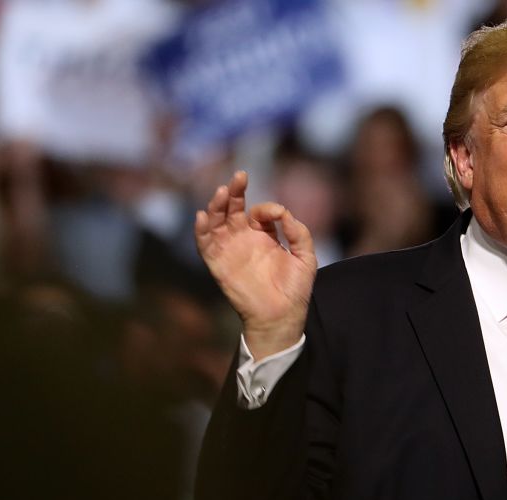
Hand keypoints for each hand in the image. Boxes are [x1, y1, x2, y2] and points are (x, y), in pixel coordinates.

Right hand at [195, 171, 316, 359]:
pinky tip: (202, 216)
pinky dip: (201, 230)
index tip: (277, 215)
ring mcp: (230, 250)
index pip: (259, 212)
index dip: (266, 209)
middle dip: (234, 191)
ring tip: (221, 192)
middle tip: (240, 176)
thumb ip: (298, 233)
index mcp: (264, 236)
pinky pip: (204, 244)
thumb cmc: (295, 290)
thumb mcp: (305, 257)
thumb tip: (284, 213)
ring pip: (217, 221)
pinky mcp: (218, 264)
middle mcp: (244, 240)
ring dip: (216, 205)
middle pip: (233, 209)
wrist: (281, 317)